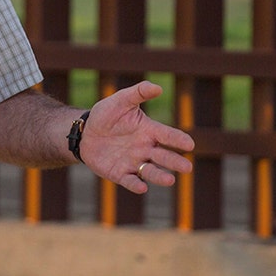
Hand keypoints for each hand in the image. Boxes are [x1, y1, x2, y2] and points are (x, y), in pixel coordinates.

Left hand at [80, 81, 195, 193]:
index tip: (189, 144)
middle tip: (187, 168)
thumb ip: (138, 93)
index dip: (178, 139)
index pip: (167, 135)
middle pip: (163, 156)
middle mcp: (145, 149)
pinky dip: (136, 185)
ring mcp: (133, 162)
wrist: (85, 132)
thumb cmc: (106, 115)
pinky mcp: (119, 173)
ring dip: (160, 176)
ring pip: (150, 171)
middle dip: (175, 162)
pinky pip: (129, 181)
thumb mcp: (121, 100)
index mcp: (149, 131)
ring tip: (170, 180)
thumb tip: (158, 87)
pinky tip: (142, 188)